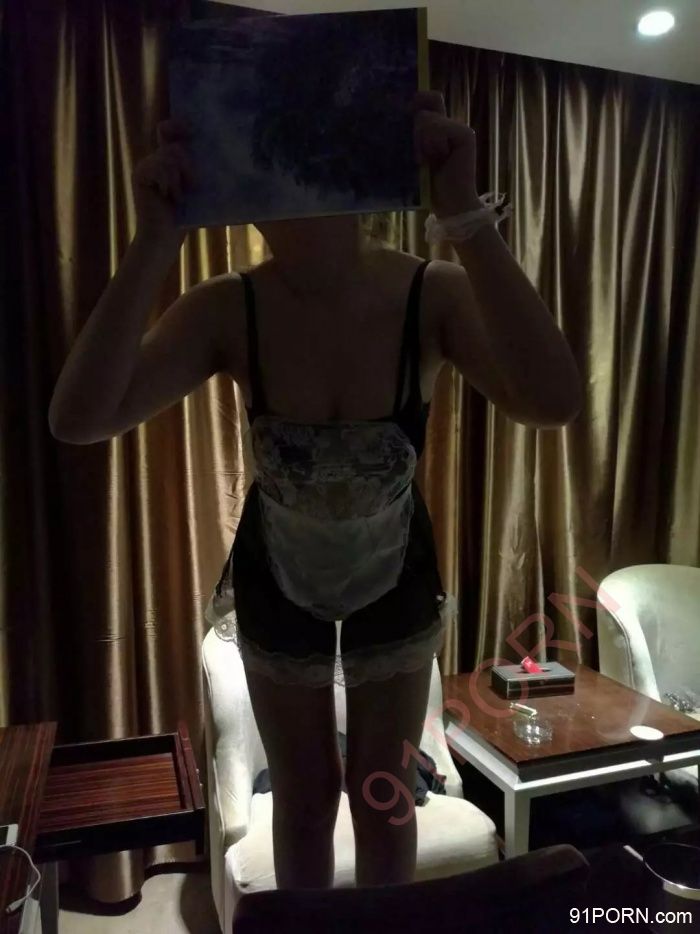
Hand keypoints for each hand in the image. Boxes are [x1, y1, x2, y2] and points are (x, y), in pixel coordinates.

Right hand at [132, 118, 195, 237]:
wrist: (164, 238)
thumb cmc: (183, 218)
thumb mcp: (194, 189)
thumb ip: (196, 168)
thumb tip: (212, 150)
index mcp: (167, 160)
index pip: (168, 130)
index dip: (178, 125)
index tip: (192, 129)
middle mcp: (155, 159)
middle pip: (174, 146)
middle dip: (188, 165)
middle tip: (191, 186)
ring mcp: (145, 166)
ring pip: (169, 156)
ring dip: (180, 178)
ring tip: (179, 197)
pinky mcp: (140, 174)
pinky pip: (160, 166)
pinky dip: (170, 183)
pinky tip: (168, 197)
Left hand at [412, 90, 480, 217]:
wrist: (451, 205)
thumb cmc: (429, 187)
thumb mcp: (415, 156)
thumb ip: (412, 135)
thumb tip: (401, 114)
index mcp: (438, 128)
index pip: (427, 98)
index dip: (417, 99)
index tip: (405, 113)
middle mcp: (450, 124)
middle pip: (428, 102)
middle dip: (415, 127)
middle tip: (419, 154)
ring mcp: (459, 128)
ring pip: (427, 118)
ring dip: (420, 141)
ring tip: (427, 161)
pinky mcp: (465, 135)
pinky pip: (438, 127)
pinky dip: (432, 144)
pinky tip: (438, 159)